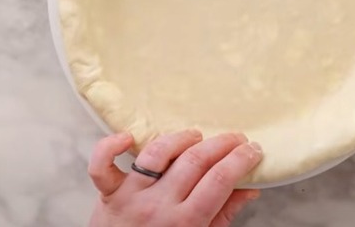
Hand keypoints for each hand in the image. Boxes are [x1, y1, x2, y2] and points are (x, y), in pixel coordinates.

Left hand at [87, 131, 262, 226]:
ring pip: (158, 154)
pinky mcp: (108, 192)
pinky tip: (128, 137)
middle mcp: (158, 207)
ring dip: (182, 138)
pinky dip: (110, 147)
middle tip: (236, 138)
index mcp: (186, 222)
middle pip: (195, 162)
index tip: (253, 150)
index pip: (219, 180)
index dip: (240, 160)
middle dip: (222, 144)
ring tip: (197, 136)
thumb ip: (224, 214)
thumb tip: (250, 188)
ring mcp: (131, 197)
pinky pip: (101, 166)